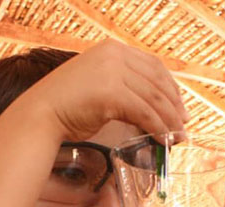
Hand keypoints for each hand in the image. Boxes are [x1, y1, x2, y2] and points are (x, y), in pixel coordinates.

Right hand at [27, 39, 188, 140]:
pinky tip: (163, 139)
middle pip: (158, 80)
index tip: (179, 105)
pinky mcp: (112, 93)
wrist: (40, 114)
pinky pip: (145, 113)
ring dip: (170, 120)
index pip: (153, 65)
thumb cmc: (66, 106)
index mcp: (111, 49)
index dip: (171, 86)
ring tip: (178, 137)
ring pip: (154, 98)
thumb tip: (148, 104)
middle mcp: (114, 55)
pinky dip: (158, 128)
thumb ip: (120, 85)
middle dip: (175, 105)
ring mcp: (113, 72)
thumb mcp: (97, 85)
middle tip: (184, 123)